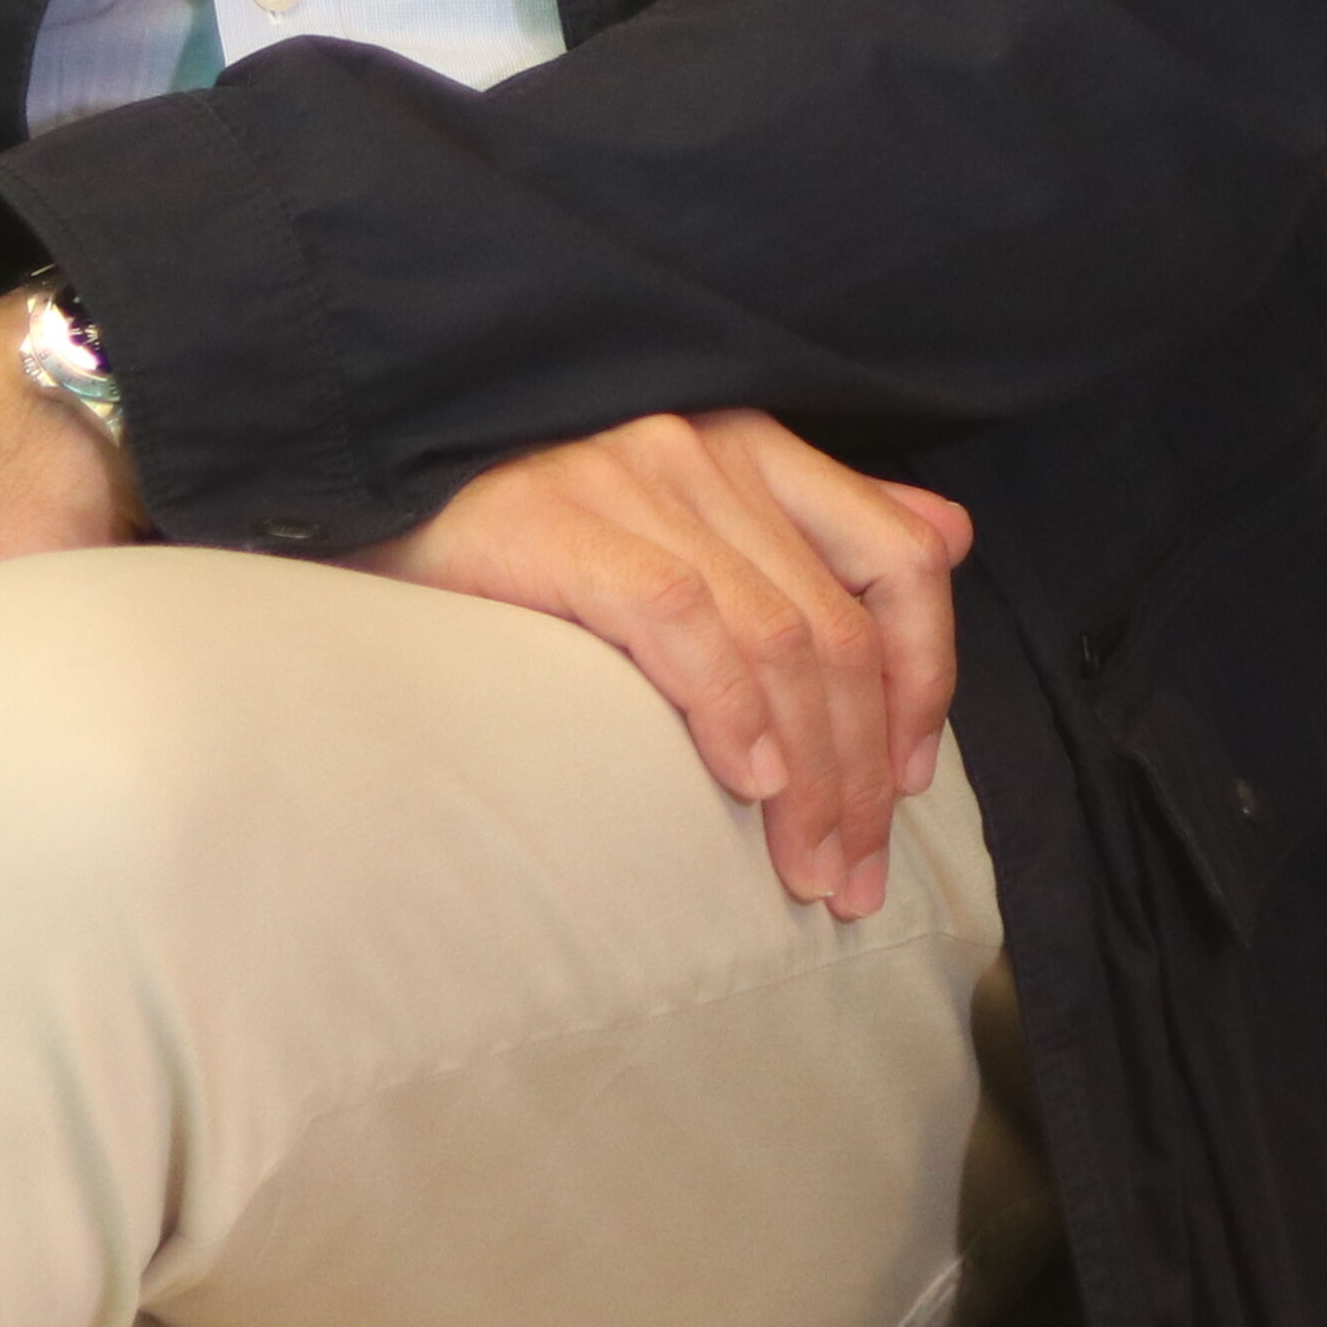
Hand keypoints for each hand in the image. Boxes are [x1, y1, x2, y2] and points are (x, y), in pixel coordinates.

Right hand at [362, 410, 972, 920]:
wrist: (374, 499)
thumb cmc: (535, 534)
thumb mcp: (686, 518)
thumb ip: (817, 525)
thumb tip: (952, 537)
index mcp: (757, 449)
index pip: (900, 558)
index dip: (927, 674)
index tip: (908, 783)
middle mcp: (712, 451)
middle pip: (840, 627)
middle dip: (862, 768)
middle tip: (854, 877)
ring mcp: (640, 478)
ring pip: (779, 639)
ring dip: (809, 773)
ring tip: (809, 869)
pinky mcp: (564, 520)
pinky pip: (681, 620)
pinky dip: (728, 708)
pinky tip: (746, 784)